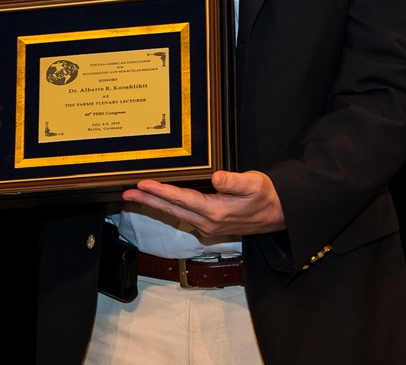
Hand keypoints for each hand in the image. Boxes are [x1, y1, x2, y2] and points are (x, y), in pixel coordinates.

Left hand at [122, 170, 285, 236]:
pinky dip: (169, 207)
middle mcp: (208, 223)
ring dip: (155, 205)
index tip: (143, 185)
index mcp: (216, 212)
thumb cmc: (266, 196)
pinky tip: (159, 200)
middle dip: (147, 201)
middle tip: (126, 194)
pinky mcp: (209, 227)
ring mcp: (208, 227)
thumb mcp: (254, 183)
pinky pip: (183, 216)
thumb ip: (234, 181)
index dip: (161, 191)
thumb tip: (216, 178)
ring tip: (135, 196)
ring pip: (175, 214)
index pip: (182, 199)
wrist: (279, 215)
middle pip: (172, 210)